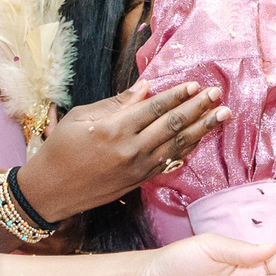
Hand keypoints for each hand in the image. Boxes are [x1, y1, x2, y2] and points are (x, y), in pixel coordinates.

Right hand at [21, 81, 226, 220]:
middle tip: (217, 94)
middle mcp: (131, 149)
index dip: (177, 95)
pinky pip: (171, 161)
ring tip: (223, 115)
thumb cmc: (60, 149)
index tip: (195, 85)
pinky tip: (202, 138)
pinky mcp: (141, 180)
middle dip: (199, 108)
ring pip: (179, 145)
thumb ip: (116, 104)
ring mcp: (139, 168)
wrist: (52, 190)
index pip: (154, 108)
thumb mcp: (81, 118)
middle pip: (173, 125)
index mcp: (114, 129)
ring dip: (203, 128)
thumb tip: (145, 88)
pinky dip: (188, 149)